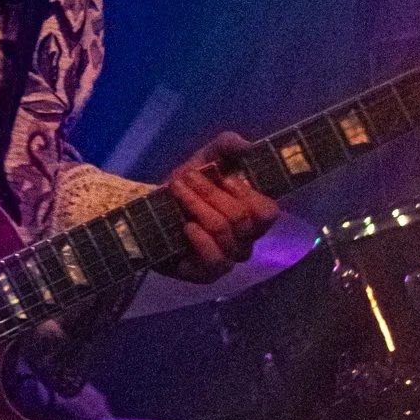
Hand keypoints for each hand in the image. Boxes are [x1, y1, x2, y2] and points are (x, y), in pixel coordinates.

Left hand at [164, 132, 278, 282]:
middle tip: (186, 177)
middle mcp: (245, 241)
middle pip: (239, 217)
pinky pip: (214, 259)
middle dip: (209, 192)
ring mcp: (228, 259)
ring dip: (196, 205)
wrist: (151, 210)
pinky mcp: (207, 274)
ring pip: (222, 231)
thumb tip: (247, 145)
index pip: (268, 212)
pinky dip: (199, 238)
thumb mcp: (204, 159)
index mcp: (252, 216)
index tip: (223, 177)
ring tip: (177, 191)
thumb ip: (226, 145)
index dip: (246, 193)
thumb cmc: (186, 186)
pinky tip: (186, 226)